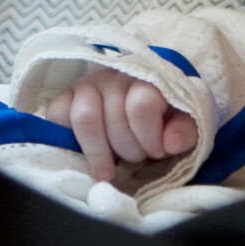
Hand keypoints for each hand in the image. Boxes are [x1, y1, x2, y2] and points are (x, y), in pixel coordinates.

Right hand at [46, 69, 197, 180]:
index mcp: (148, 80)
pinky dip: (70, 140)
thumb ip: (185, 131)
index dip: (149, 137)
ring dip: (100, 152)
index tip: (158, 151)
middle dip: (129, 150)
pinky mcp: (64, 97)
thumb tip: (170, 143)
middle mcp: (115, 77)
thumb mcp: (187, 124)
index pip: (141, 106)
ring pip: (85, 119)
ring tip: (110, 169)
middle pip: (114, 120)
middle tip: (137, 158)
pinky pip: (57, 116)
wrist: (144, 107)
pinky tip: (87, 152)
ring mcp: (87, 85)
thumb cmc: (166, 118)